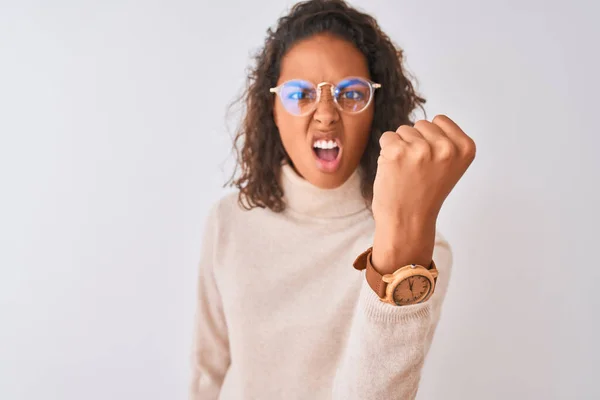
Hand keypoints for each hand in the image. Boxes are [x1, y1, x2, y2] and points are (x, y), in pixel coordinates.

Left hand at [371, 115, 475, 271]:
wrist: (407, 222)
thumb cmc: (425, 194)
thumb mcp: (450, 167)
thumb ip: (446, 142)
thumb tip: (430, 120)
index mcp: (465, 148)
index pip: (439, 120)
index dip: (431, 139)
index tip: (432, 163)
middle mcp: (446, 147)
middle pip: (421, 124)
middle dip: (415, 142)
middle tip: (417, 171)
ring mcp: (421, 149)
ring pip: (403, 130)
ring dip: (400, 148)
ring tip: (406, 172)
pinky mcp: (397, 152)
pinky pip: (387, 137)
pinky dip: (386, 152)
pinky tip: (394, 171)